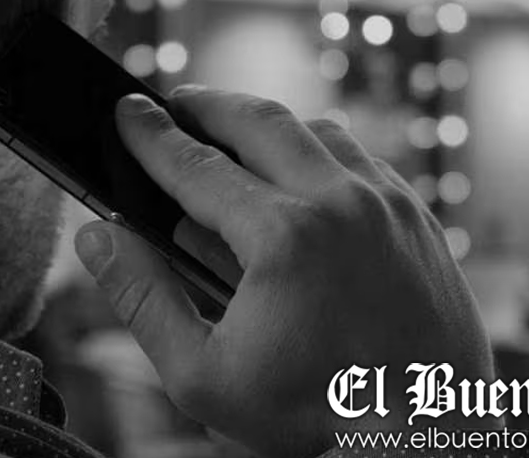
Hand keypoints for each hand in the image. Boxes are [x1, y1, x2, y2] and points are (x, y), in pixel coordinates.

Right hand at [74, 87, 495, 457]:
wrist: (430, 441)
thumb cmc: (316, 418)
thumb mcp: (204, 376)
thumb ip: (143, 299)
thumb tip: (98, 236)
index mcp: (282, 238)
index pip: (196, 166)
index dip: (151, 136)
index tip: (126, 110)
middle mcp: (341, 203)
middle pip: (259, 121)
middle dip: (208, 104)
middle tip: (175, 103)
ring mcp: (388, 205)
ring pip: (318, 130)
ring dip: (268, 124)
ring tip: (233, 133)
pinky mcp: (419, 218)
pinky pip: (363, 159)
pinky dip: (321, 151)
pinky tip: (302, 173)